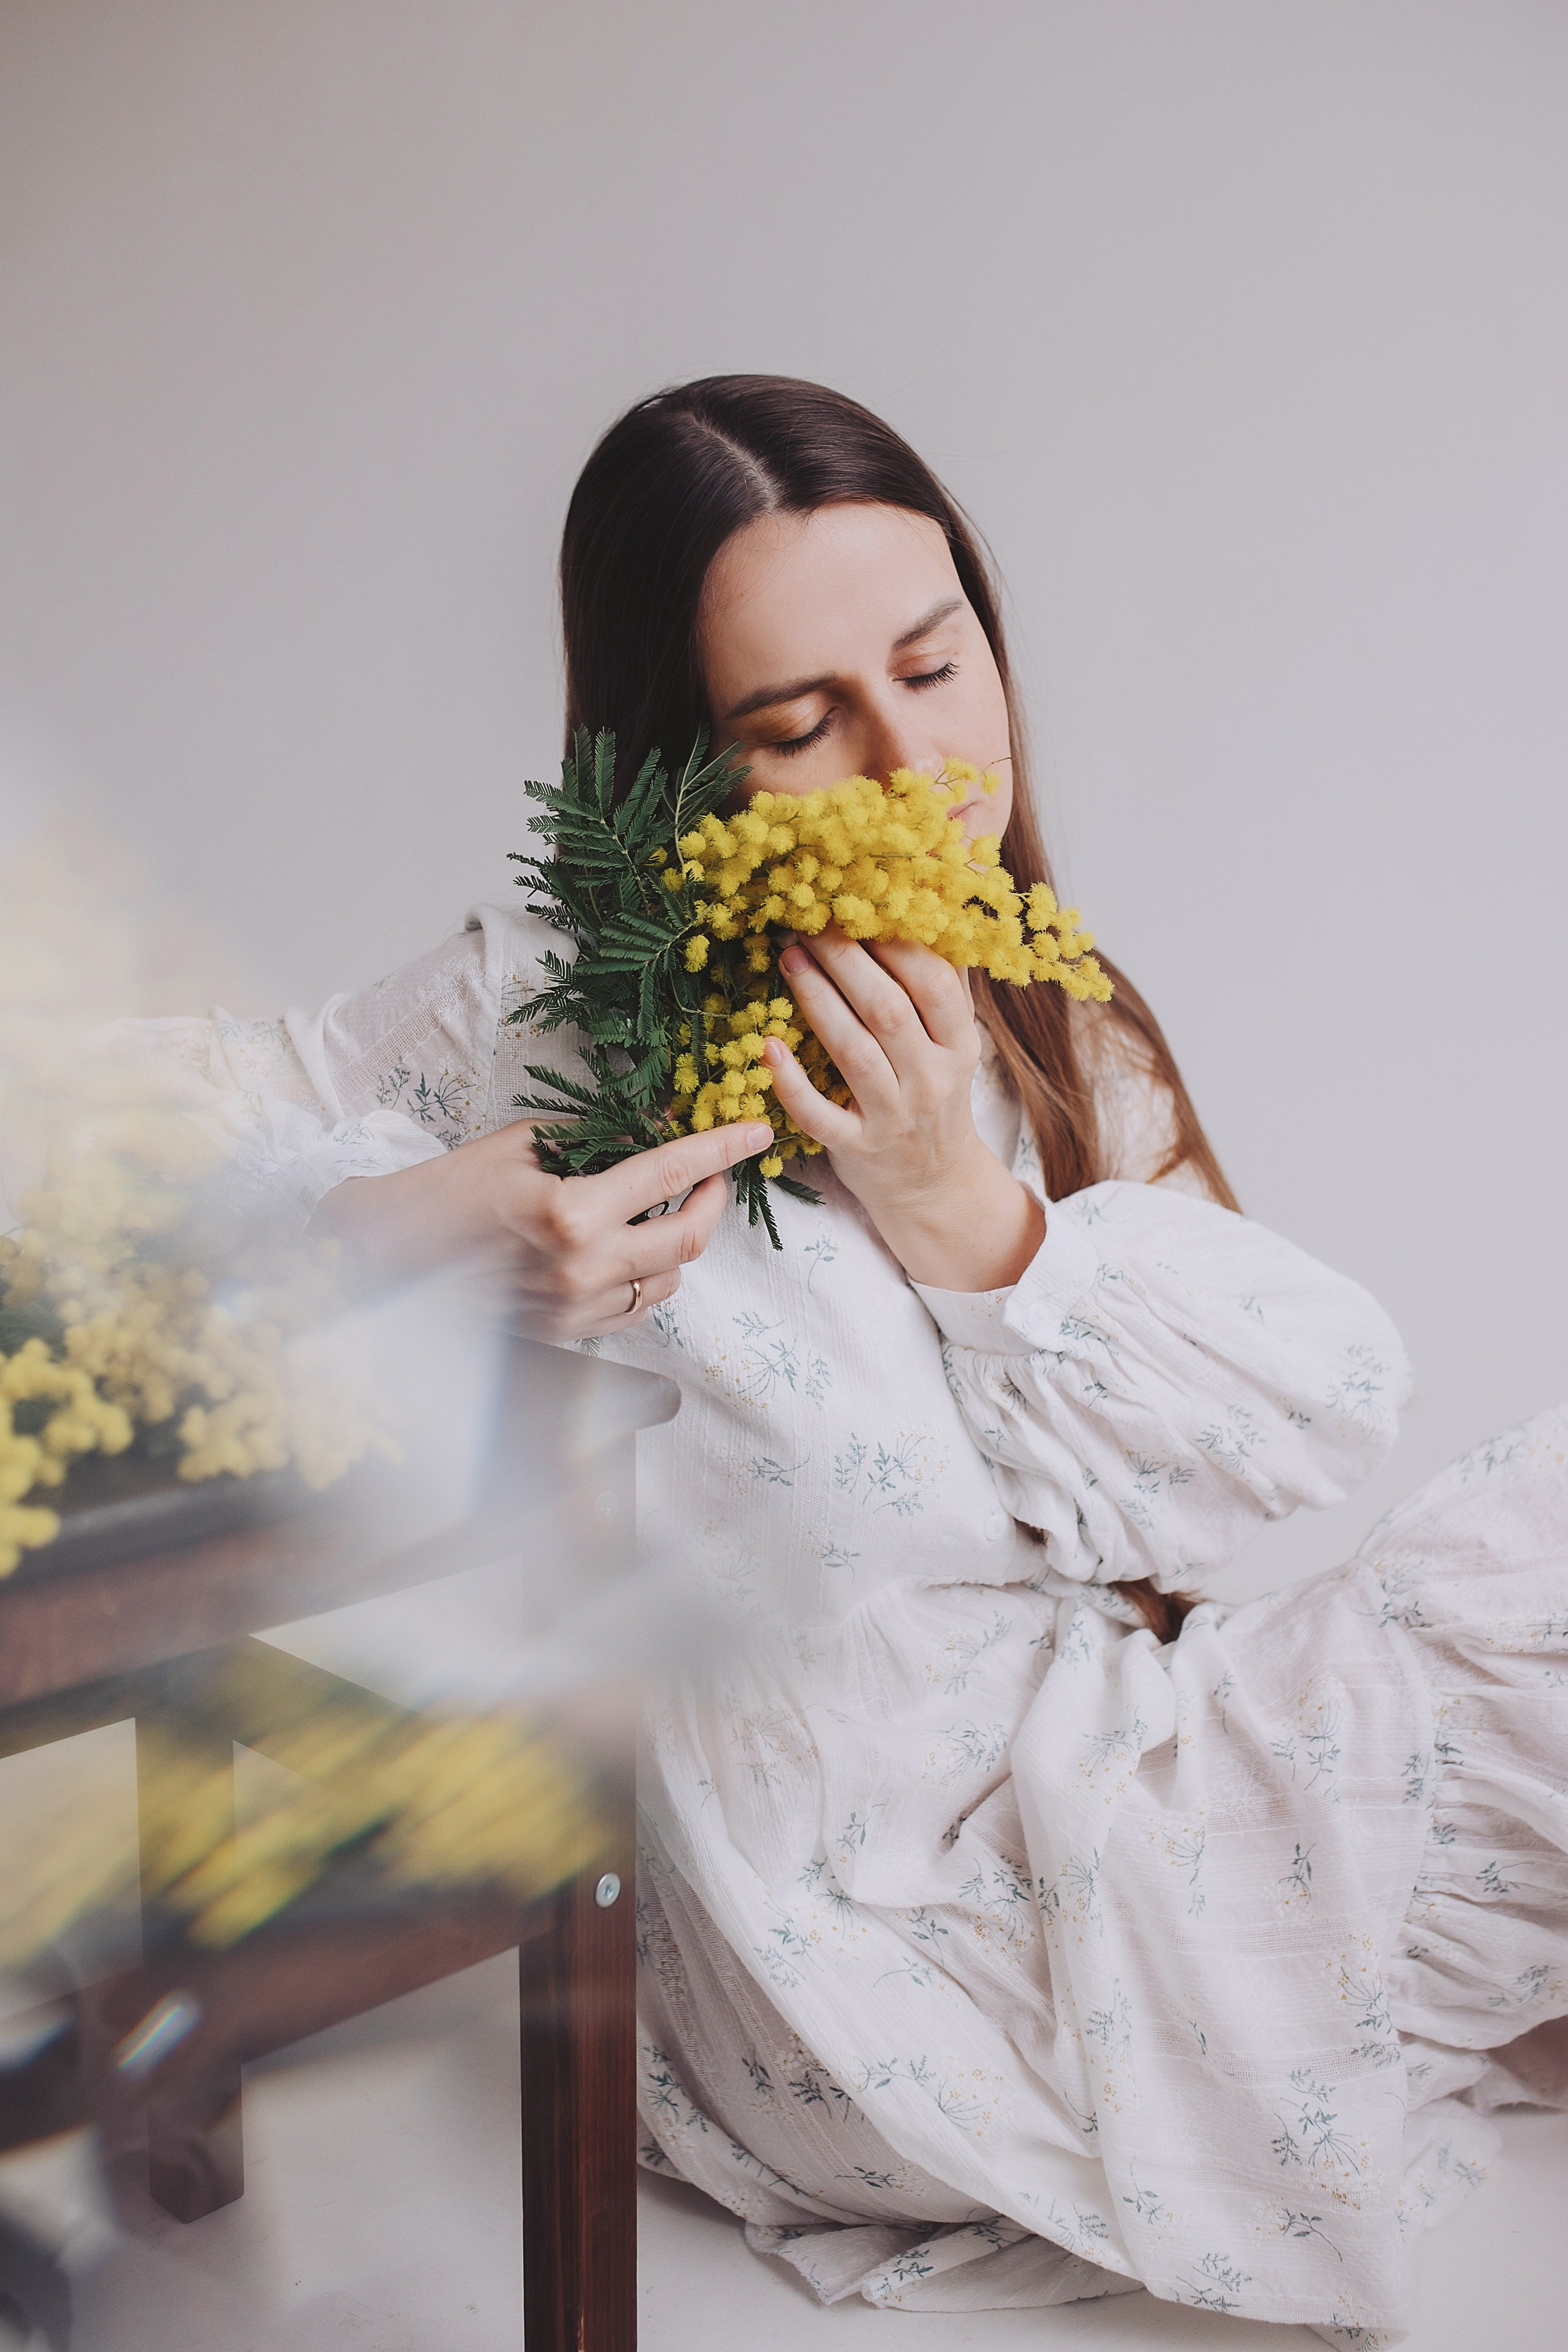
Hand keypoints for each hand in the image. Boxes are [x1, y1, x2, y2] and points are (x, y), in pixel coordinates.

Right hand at [311, 1118, 773, 1341]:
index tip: (755, 1133)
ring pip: (668, 1279)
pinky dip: (648, 1276)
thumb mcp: (519, 1144)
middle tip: (712, 1176)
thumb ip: (593, 1138)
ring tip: (663, 1211)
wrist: (384, 1256)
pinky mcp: (565, 1334)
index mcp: (569, 1213)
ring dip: (680, 1242)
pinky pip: (636, 1308)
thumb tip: (655, 1130)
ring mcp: (574, 1309)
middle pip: (688, 1239)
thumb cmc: (445, 1190)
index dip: (720, 1149)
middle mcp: (580, 1269)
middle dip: (714, 1201)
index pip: (669, 1175)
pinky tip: (630, 1249)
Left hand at [763, 927, 1044, 1290]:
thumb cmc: (935, 1097)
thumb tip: (935, 908)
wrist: (934, 1185)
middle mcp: (931, 1081)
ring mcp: (893, 1118)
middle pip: (889, 1010)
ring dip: (817, 1002)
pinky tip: (768, 1046)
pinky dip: (791, 1081)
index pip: (935, 984)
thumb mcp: (954, 1044)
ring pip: (854, 1053)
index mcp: (959, 1047)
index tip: (860, 905)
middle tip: (809, 923)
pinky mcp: (856, 1149)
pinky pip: (819, 1114)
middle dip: (846, 960)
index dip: (897, 942)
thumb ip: (943, 985)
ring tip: (788, 959)